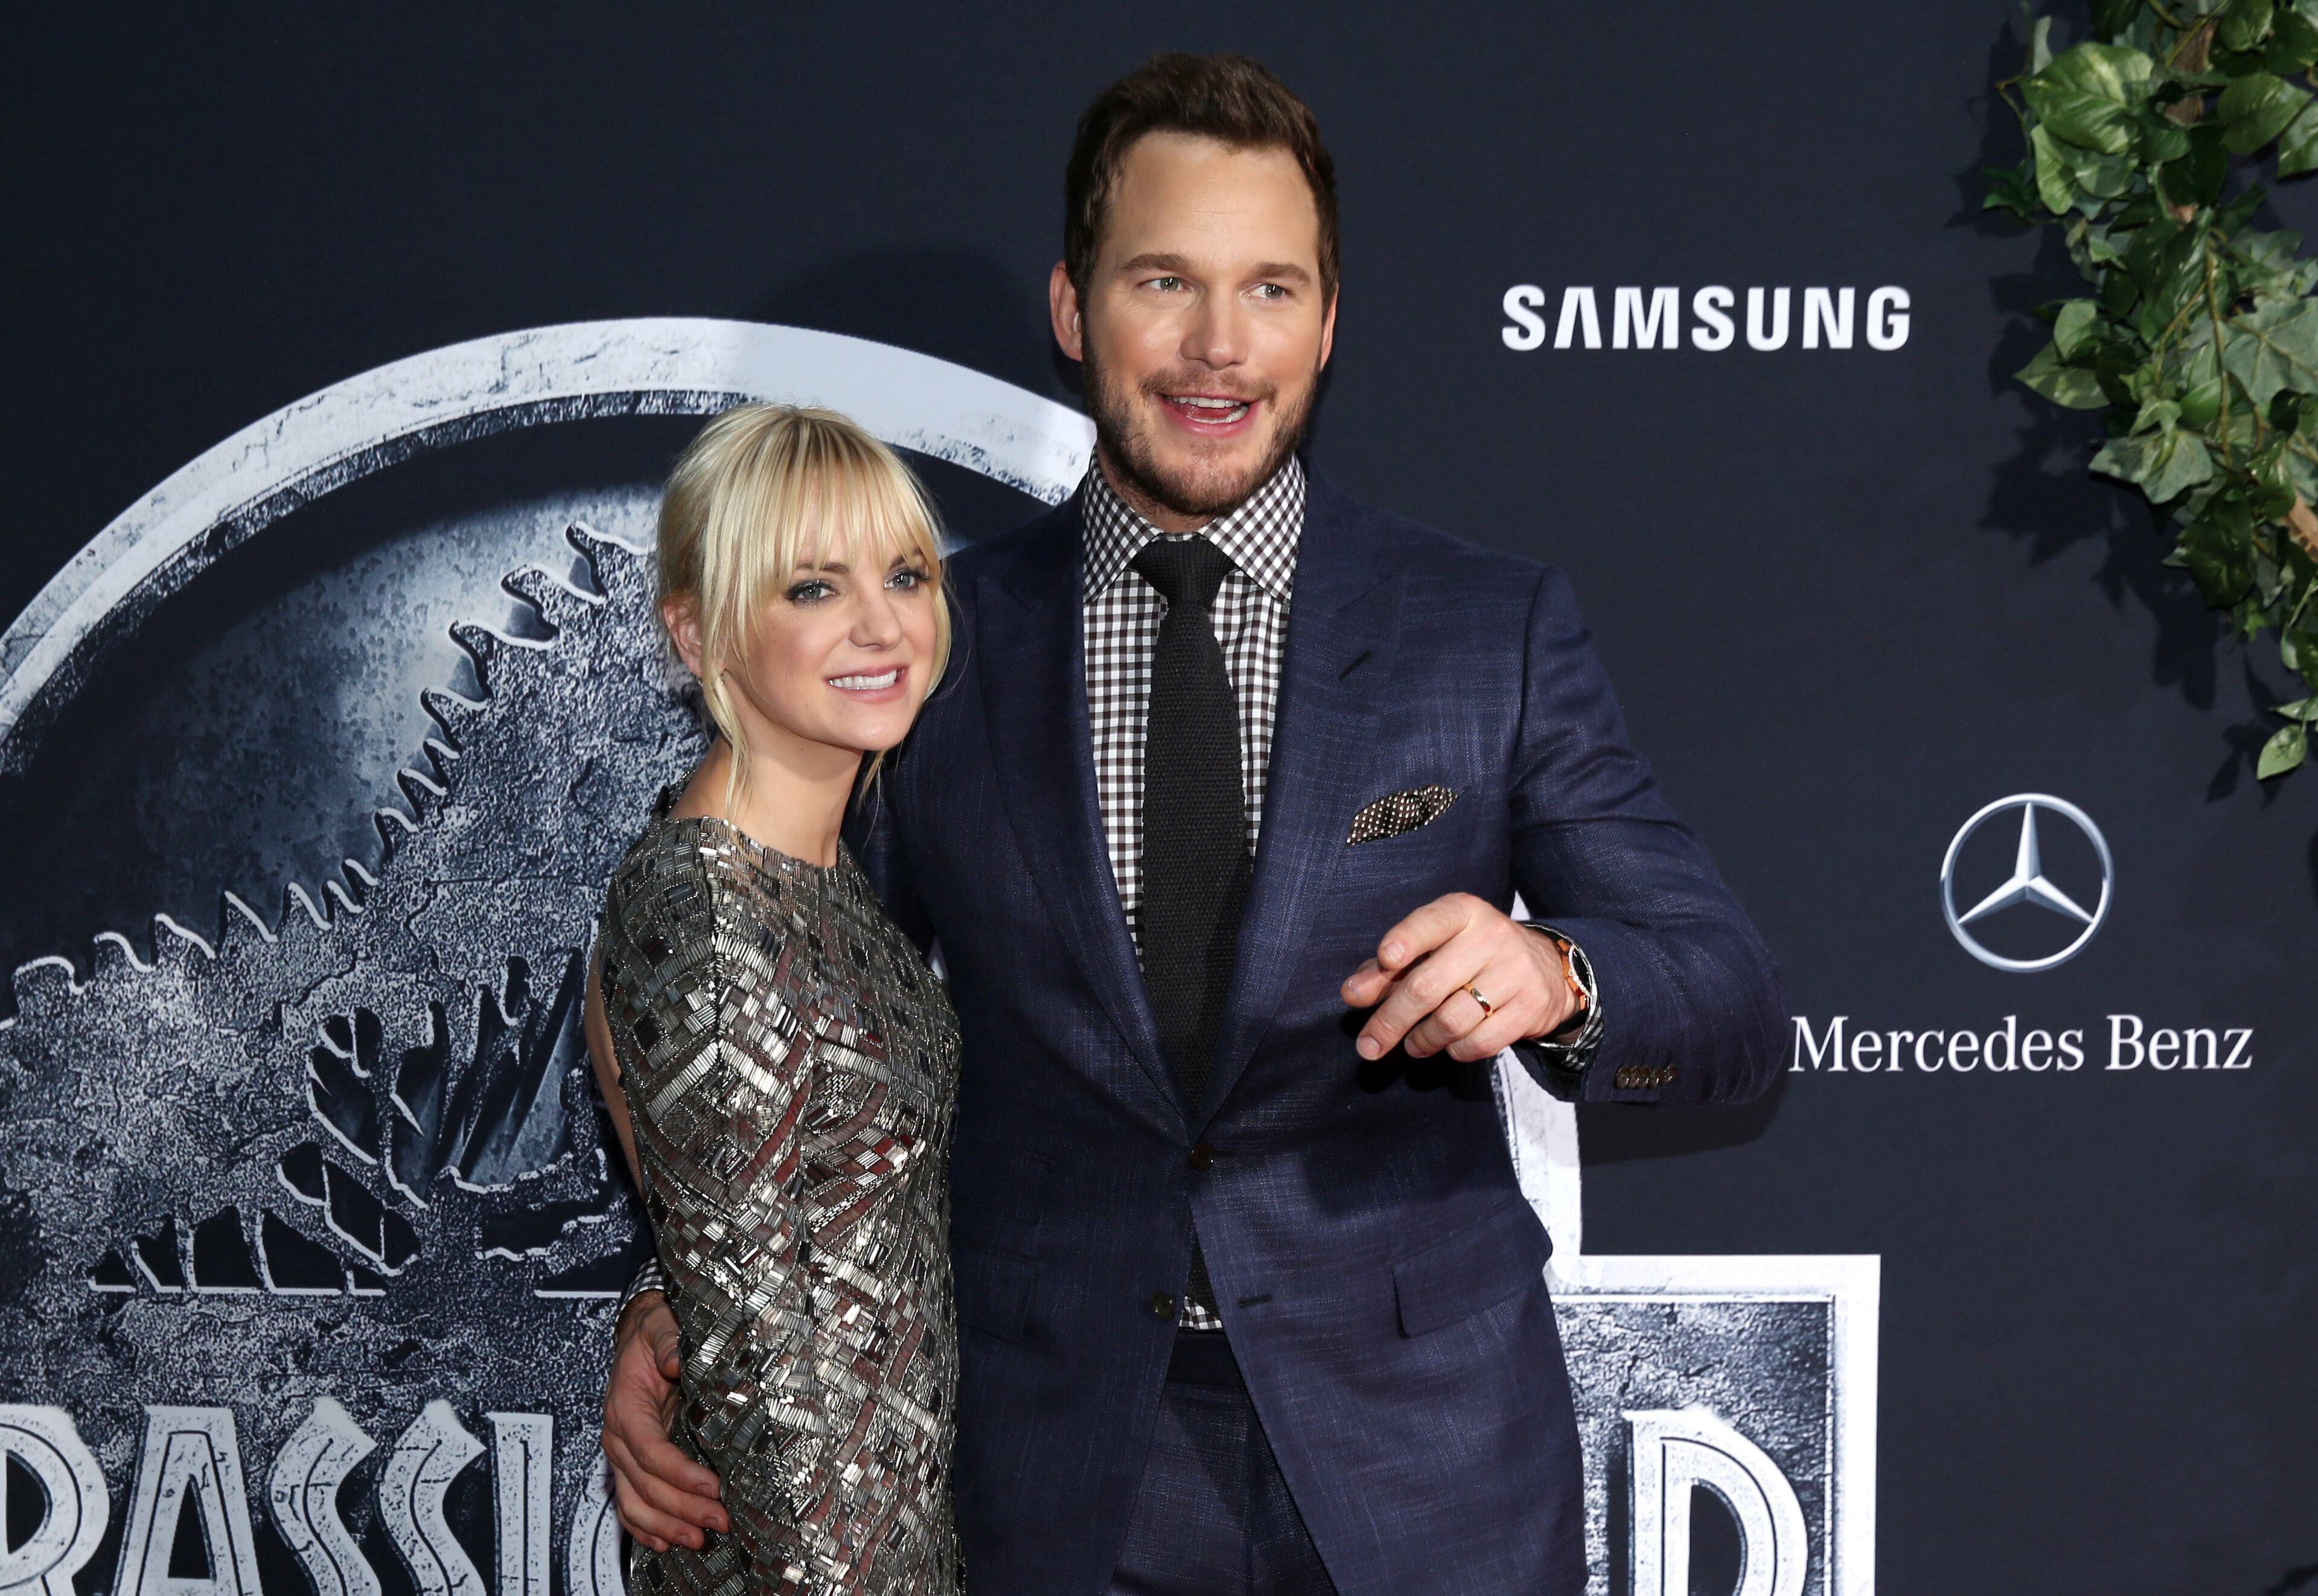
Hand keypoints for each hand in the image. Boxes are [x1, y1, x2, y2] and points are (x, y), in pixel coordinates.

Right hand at [602, 1292, 726, 1551]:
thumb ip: (669, 1342)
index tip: (713, 1487)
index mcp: (626, 1407)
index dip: (680, 1473)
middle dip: (682, 1508)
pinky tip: (666, 1543)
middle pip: (646, 1484)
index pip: (650, 1450)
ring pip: (634, 1502)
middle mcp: (620, 1436)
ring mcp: (623, 1454)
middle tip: (719, 1521)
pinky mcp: (631, 1462)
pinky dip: (644, 1528)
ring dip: (665, 1526)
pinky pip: (629, 1503)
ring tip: (699, 1539)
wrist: (639, 1335)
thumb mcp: (661, 1326)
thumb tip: (677, 1359)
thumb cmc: (652, 1333)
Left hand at [1340, 893, 1578, 1062]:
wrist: (1543, 969)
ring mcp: (1515, 971)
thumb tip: (1351, 994)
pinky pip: (1480, 1042)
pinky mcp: (1530, 1007)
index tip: (1385, 959)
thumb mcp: (1431, 950)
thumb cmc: (1468, 956)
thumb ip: (1386, 971)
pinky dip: (1455, 1051)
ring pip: (1451, 1020)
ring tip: (1414, 1044)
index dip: (1406, 940)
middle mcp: (1491, 936)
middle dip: (1391, 1021)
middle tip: (1369, 1045)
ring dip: (1422, 1040)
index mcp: (1462, 912)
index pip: (1430, 922)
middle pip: (1427, 986)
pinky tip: (1450, 1046)